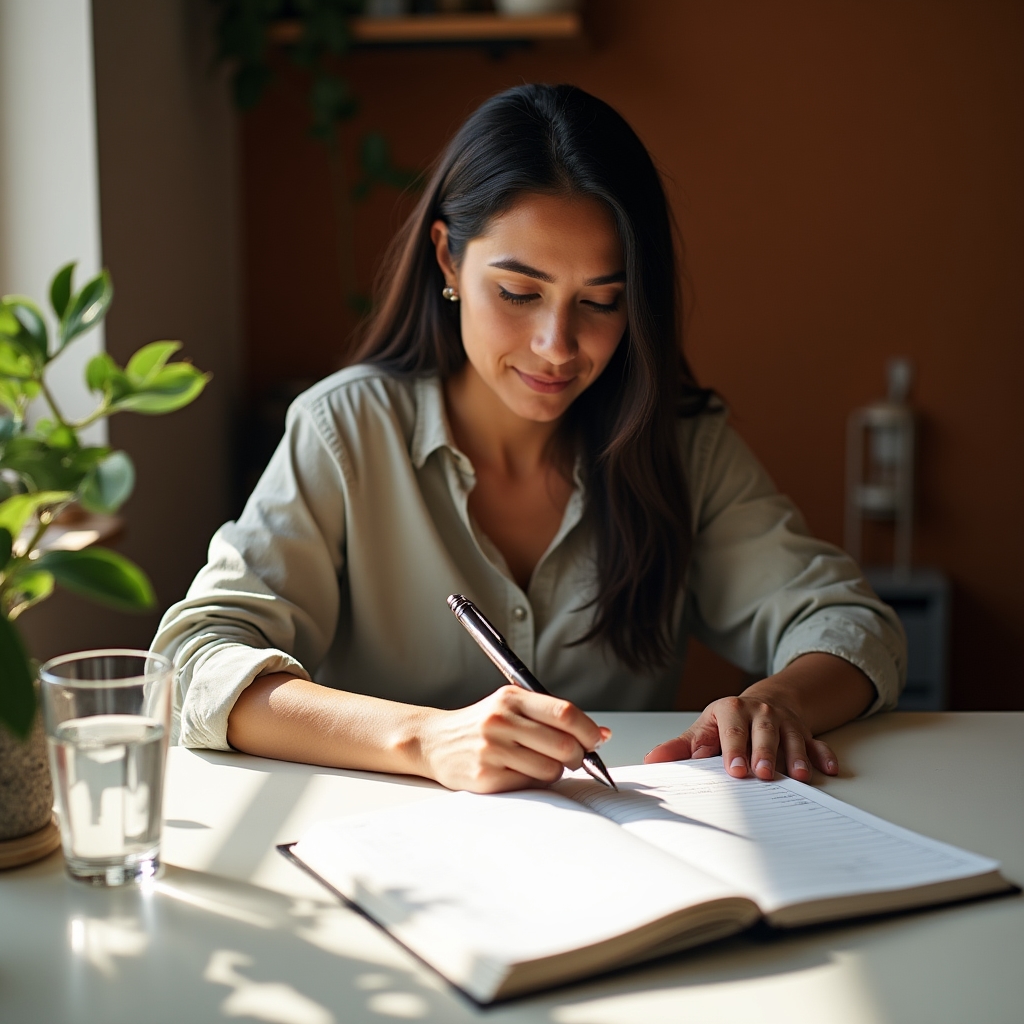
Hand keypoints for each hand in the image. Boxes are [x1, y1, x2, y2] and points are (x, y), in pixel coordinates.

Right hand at [417, 685, 609, 793]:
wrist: (433, 741)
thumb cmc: (482, 725)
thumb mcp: (512, 707)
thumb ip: (554, 717)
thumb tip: (603, 734)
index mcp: (511, 698)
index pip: (564, 713)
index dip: (588, 730)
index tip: (596, 740)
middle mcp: (500, 721)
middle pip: (563, 744)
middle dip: (578, 756)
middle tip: (573, 758)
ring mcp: (492, 750)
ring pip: (550, 770)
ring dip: (555, 772)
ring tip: (540, 764)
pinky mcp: (486, 777)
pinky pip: (530, 786)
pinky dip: (535, 783)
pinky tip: (521, 773)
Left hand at [644, 653, 875, 780]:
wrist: (766, 701)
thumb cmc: (730, 721)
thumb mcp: (704, 728)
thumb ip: (681, 747)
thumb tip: (653, 761)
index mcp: (732, 710)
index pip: (732, 729)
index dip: (733, 748)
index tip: (734, 770)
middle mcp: (761, 714)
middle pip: (764, 732)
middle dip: (764, 753)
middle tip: (763, 775)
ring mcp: (786, 723)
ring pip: (793, 738)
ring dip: (796, 756)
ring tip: (799, 776)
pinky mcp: (806, 733)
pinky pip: (818, 743)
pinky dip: (824, 755)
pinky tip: (828, 769)